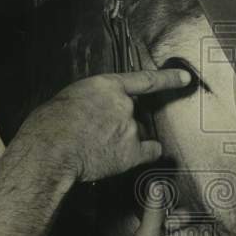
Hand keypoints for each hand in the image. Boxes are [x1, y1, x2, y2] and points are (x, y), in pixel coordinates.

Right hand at [24, 69, 190, 182]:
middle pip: (134, 112)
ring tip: (96, 147)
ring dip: (123, 139)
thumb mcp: (71, 98)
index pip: (145, 80)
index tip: (185, 77)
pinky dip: (143, 154)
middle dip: (120, 122)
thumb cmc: (50, 126)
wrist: (51, 149)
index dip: (168, 78)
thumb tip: (97, 111)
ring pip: (136, 133)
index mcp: (106, 86)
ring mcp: (131, 128)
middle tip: (95, 134)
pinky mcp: (132, 152)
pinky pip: (149, 152)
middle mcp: (124, 105)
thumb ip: (93, 100)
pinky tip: (126, 157)